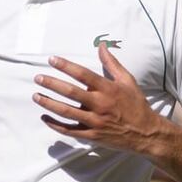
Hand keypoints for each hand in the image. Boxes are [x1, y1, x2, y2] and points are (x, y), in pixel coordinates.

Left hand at [32, 43, 168, 154]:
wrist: (146, 133)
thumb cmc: (136, 104)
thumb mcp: (128, 80)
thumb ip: (112, 63)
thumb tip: (102, 45)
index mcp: (108, 89)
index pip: (83, 74)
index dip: (66, 66)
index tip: (52, 60)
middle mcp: (100, 105)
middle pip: (71, 92)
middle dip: (52, 84)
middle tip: (38, 78)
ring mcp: (95, 122)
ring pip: (67, 112)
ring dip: (49, 103)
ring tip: (36, 96)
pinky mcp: (92, 135)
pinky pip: (69, 130)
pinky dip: (55, 124)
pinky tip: (45, 117)